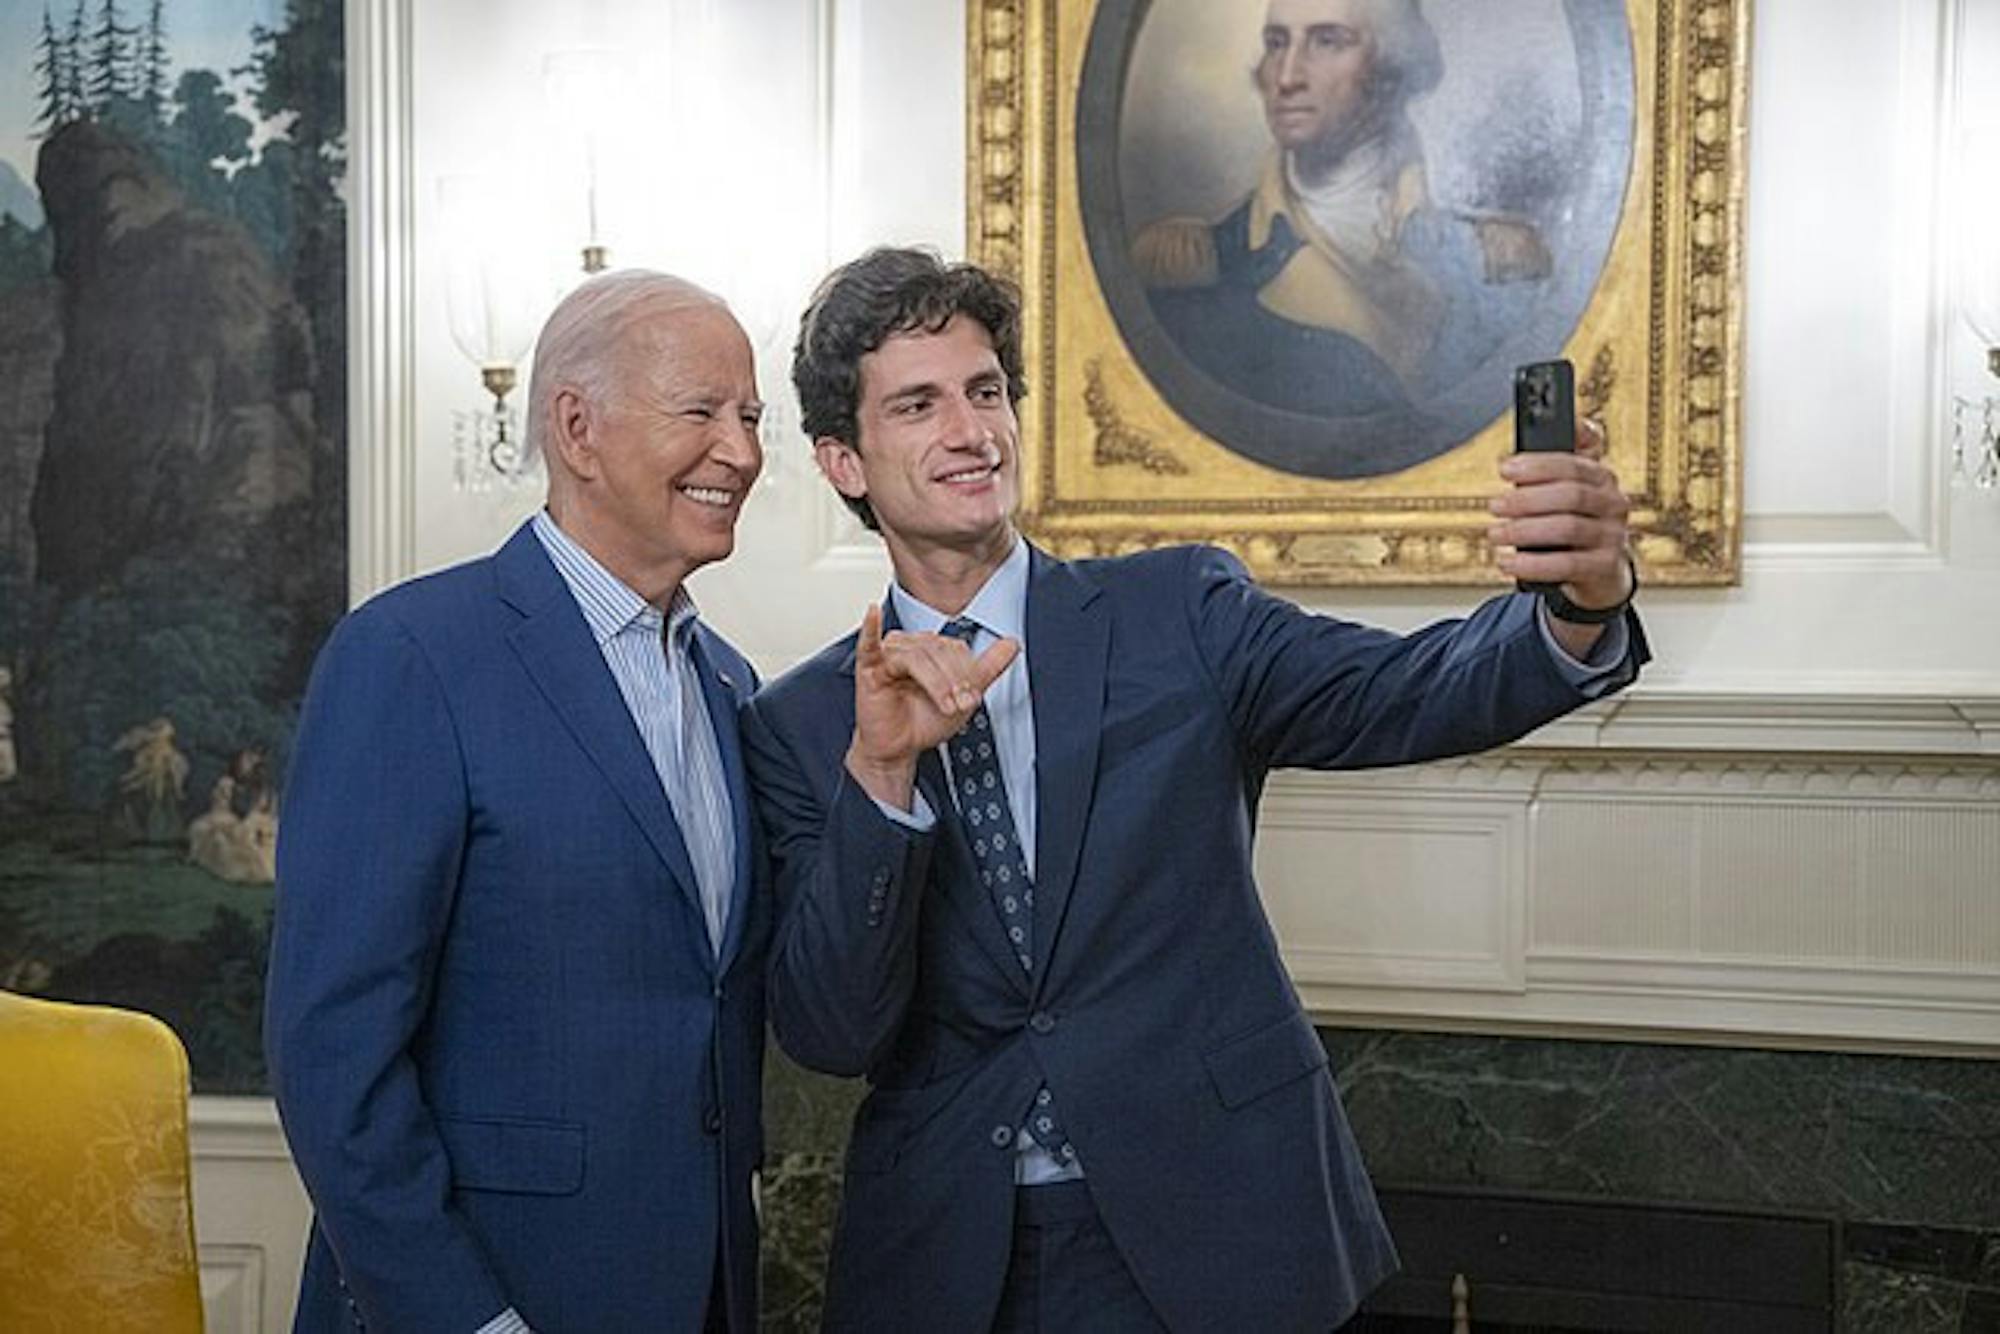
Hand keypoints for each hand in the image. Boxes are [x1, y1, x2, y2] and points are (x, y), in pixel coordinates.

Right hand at [845, 604, 1018, 807]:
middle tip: (960, 704)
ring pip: (917, 657)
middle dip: (954, 680)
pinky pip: (869, 644)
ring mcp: (888, 654)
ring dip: (936, 683)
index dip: (967, 672)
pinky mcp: (869, 667)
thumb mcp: (963, 695)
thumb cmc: (923, 721)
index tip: (972, 698)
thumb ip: (988, 667)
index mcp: (930, 648)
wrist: (899, 748)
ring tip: (945, 705)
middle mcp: (909, 646)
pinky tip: (873, 613)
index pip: (954, 648)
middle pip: (937, 650)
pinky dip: (871, 627)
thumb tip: (1012, 644)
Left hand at [1488, 416, 1632, 610]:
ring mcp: (1613, 535)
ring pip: (1568, 528)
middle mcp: (1613, 503)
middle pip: (1571, 495)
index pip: (1573, 465)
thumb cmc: (1571, 521)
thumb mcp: (1566, 491)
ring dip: (1525, 530)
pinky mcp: (1606, 567)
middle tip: (1495, 506)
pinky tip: (1507, 563)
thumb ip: (1550, 470)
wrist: (1599, 569)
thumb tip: (1527, 454)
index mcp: (1601, 478)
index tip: (1505, 469)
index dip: (1538, 466)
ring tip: (1495, 534)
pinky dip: (1533, 564)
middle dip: (1527, 499)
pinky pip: (1567, 564)